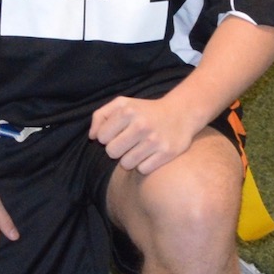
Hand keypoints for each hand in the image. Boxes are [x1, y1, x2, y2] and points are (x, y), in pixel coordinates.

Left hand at [89, 92, 205, 175]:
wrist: (181, 113)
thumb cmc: (145, 110)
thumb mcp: (121, 104)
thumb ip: (100, 116)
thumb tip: (92, 137)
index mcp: (127, 110)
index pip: (101, 137)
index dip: (107, 137)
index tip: (118, 133)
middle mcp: (141, 125)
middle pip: (112, 152)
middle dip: (117, 150)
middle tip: (128, 143)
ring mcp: (155, 140)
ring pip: (126, 164)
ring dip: (130, 159)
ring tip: (139, 148)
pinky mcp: (167, 153)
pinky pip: (143, 169)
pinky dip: (144, 165)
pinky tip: (150, 154)